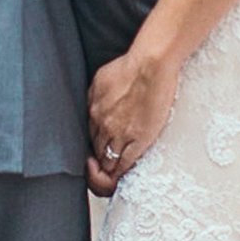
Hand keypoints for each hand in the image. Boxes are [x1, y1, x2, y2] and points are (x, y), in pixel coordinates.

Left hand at [87, 42, 179, 195]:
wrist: (150, 65)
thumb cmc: (131, 66)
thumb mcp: (101, 79)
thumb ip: (95, 96)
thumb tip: (93, 106)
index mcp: (93, 111)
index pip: (89, 136)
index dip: (94, 145)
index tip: (97, 151)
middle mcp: (102, 125)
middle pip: (96, 151)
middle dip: (97, 161)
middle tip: (101, 168)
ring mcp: (120, 134)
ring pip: (108, 160)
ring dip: (108, 169)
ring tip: (110, 175)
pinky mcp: (138, 140)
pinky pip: (124, 163)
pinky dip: (120, 172)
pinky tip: (121, 175)